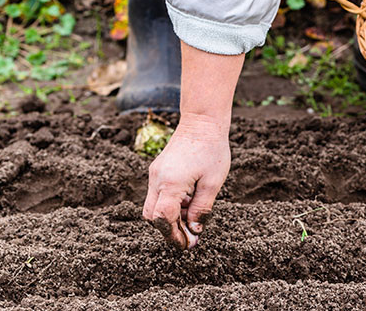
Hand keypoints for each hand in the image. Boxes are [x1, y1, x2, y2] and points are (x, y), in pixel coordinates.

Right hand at [142, 41, 242, 249]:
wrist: (202, 121)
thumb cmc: (211, 150)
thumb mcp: (213, 183)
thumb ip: (202, 209)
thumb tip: (195, 230)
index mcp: (170, 183)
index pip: (163, 219)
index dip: (174, 235)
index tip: (187, 244)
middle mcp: (157, 179)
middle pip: (152, 217)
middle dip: (168, 230)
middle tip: (189, 236)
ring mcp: (155, 174)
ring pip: (152, 207)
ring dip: (169, 217)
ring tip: (191, 216)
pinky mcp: (158, 170)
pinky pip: (157, 194)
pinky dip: (169, 204)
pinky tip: (188, 201)